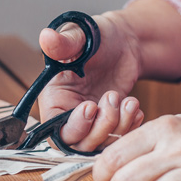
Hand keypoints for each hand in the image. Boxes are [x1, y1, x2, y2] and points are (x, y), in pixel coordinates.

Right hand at [38, 11, 143, 150]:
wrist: (124, 42)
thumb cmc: (97, 36)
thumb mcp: (79, 37)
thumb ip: (62, 42)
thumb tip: (47, 37)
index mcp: (53, 97)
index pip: (55, 129)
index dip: (74, 125)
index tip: (90, 105)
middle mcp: (68, 114)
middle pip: (78, 143)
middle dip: (100, 127)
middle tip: (114, 98)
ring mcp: (89, 123)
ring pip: (100, 145)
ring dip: (118, 127)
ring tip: (128, 101)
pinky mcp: (107, 125)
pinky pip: (116, 140)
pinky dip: (129, 128)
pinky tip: (134, 107)